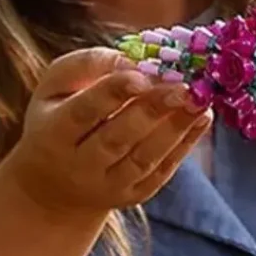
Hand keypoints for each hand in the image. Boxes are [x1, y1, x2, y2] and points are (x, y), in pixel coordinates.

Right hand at [7, 48, 211, 214]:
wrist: (55, 183)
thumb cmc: (60, 116)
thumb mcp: (57, 85)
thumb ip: (89, 65)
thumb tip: (134, 61)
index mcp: (53, 133)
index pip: (83, 112)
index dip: (113, 93)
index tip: (143, 75)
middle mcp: (79, 166)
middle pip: (117, 138)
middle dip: (152, 111)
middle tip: (183, 87)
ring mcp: (108, 186)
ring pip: (144, 158)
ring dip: (176, 128)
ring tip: (200, 100)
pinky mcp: (133, 195)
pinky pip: (161, 171)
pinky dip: (185, 144)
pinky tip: (202, 118)